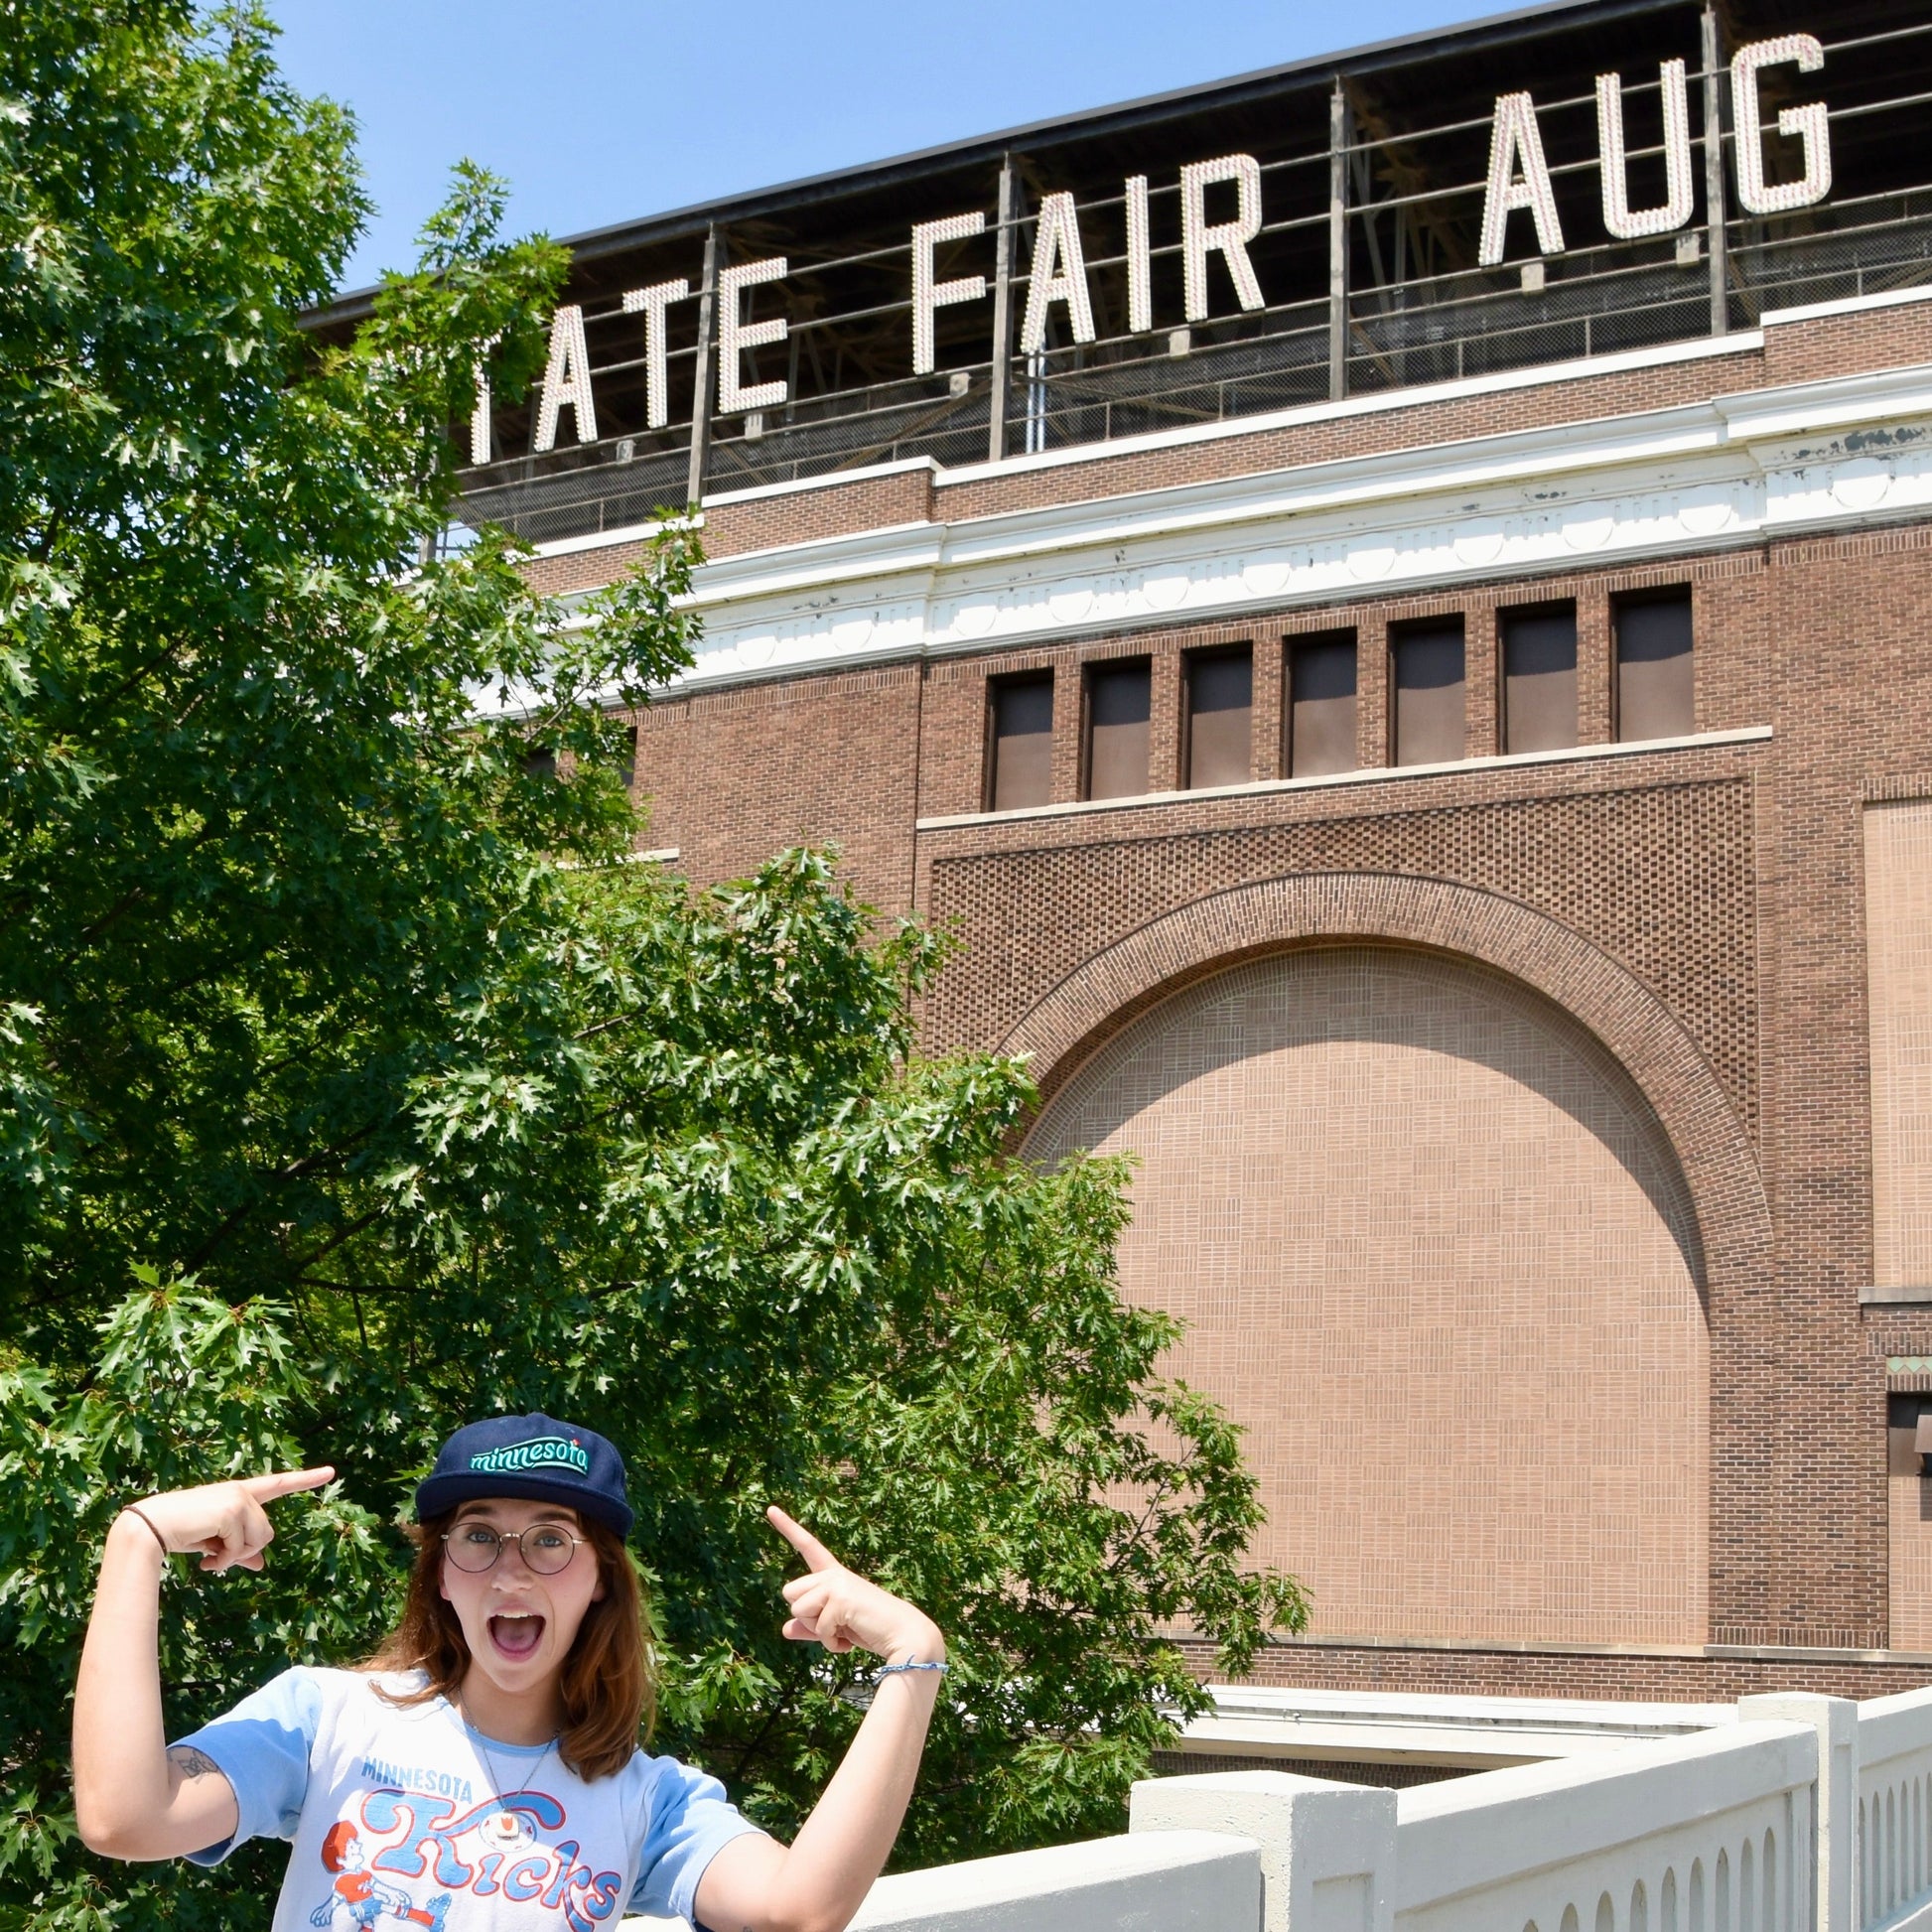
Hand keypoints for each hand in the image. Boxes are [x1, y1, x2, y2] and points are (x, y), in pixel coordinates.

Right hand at [122, 1467, 334, 1573]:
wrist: (150, 1528)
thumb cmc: (181, 1532)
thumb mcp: (216, 1542)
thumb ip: (239, 1549)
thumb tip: (261, 1566)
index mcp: (240, 1493)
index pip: (278, 1484)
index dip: (306, 1479)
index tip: (332, 1472)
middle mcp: (243, 1491)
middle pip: (267, 1533)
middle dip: (245, 1552)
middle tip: (218, 1559)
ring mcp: (239, 1498)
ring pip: (258, 1541)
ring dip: (235, 1558)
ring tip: (211, 1558)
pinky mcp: (233, 1509)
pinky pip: (242, 1547)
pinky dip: (226, 1560)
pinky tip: (206, 1561)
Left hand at [767, 1506, 943, 1661]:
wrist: (903, 1635)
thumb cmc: (870, 1629)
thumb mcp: (835, 1626)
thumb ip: (811, 1626)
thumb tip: (786, 1629)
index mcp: (833, 1574)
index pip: (808, 1546)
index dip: (788, 1527)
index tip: (770, 1509)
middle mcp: (833, 1573)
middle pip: (789, 1593)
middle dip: (805, 1616)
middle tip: (834, 1623)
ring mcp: (837, 1583)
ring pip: (798, 1610)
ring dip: (818, 1630)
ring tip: (845, 1628)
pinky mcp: (841, 1598)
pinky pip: (818, 1629)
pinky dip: (832, 1642)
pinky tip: (851, 1636)